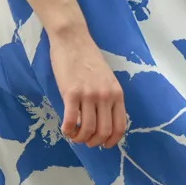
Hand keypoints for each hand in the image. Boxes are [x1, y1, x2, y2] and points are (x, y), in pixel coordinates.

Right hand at [48, 25, 127, 149]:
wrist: (72, 39)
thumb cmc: (88, 58)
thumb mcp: (107, 78)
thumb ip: (108, 97)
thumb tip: (103, 121)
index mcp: (117, 93)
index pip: (120, 127)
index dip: (111, 141)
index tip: (103, 145)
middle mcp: (105, 96)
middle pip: (104, 132)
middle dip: (94, 142)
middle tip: (85, 141)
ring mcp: (89, 95)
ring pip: (87, 130)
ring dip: (79, 138)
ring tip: (74, 135)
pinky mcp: (71, 93)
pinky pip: (70, 121)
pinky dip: (67, 131)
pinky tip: (65, 129)